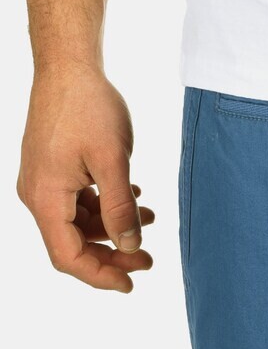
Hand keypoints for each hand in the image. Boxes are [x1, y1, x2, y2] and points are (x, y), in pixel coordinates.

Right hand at [17, 67, 153, 292]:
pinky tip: (134, 198)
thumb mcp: (113, 162)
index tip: (131, 284)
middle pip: (73, 244)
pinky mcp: (53, 170)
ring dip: (114, 228)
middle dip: (112, 255)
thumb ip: (120, 209)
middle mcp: (37, 194)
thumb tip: (128, 247)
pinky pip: (78, 203)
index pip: (69, 256)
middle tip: (148, 259)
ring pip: (79, 225)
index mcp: (45, 198)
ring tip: (150, 220)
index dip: (100, 276)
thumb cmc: (88, 105)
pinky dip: (105, 207)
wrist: (69, 64)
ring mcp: (43, 182)